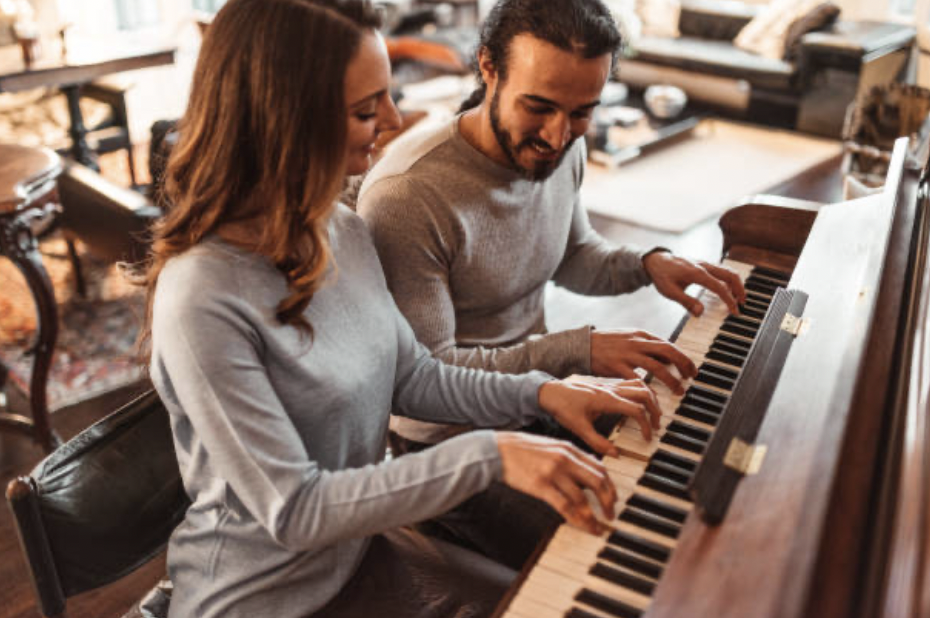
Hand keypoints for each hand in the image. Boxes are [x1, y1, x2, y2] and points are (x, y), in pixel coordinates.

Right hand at [497, 432, 615, 533]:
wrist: (496, 450)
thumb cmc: (521, 449)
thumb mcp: (550, 446)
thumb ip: (569, 457)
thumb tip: (588, 472)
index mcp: (569, 448)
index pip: (599, 468)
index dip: (610, 486)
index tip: (613, 498)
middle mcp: (564, 459)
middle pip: (597, 482)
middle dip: (608, 501)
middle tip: (611, 515)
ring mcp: (553, 472)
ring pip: (582, 498)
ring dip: (593, 516)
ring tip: (597, 526)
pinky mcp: (540, 486)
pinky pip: (565, 506)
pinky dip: (578, 519)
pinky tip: (583, 526)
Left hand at [538, 378, 660, 455]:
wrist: (550, 392)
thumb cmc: (562, 408)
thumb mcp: (578, 428)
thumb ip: (598, 442)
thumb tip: (616, 454)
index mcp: (607, 400)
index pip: (637, 410)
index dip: (646, 425)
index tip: (647, 438)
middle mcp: (611, 390)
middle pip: (645, 394)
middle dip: (655, 410)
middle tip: (656, 426)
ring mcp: (610, 385)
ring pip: (641, 385)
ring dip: (651, 399)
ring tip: (653, 414)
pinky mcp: (607, 385)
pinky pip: (631, 383)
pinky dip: (642, 391)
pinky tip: (640, 403)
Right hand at [591, 329, 695, 394]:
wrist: (581, 345)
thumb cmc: (605, 343)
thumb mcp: (628, 337)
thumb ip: (646, 346)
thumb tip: (666, 358)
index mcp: (640, 335)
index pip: (668, 345)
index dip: (683, 358)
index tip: (691, 369)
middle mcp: (637, 343)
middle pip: (668, 352)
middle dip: (683, 365)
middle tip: (690, 378)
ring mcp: (627, 355)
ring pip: (657, 367)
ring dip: (671, 380)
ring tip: (678, 391)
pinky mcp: (617, 367)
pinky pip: (637, 378)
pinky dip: (648, 388)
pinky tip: (654, 396)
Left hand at [643, 251, 745, 316]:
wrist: (655, 260)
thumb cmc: (661, 275)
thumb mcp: (670, 291)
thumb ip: (686, 302)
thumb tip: (700, 313)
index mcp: (697, 273)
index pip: (720, 287)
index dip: (729, 300)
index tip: (735, 311)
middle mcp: (704, 266)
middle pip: (730, 275)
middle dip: (740, 289)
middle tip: (743, 303)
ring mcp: (705, 264)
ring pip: (728, 271)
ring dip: (736, 283)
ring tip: (738, 297)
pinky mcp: (704, 264)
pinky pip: (721, 270)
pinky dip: (729, 279)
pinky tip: (727, 289)